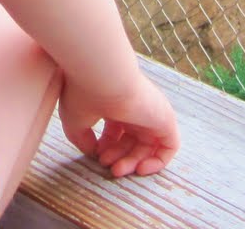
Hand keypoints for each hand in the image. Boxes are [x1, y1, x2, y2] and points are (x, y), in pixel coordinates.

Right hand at [57, 72, 179, 178]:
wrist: (102, 73)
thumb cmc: (83, 91)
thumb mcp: (75, 120)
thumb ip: (82, 139)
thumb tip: (92, 153)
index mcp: (116, 104)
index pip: (116, 132)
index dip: (106, 148)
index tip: (95, 154)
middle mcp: (135, 108)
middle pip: (131, 141)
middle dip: (118, 157)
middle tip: (106, 164)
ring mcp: (151, 112)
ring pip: (148, 147)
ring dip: (133, 163)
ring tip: (117, 170)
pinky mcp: (166, 118)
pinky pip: (169, 146)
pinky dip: (158, 162)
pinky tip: (140, 168)